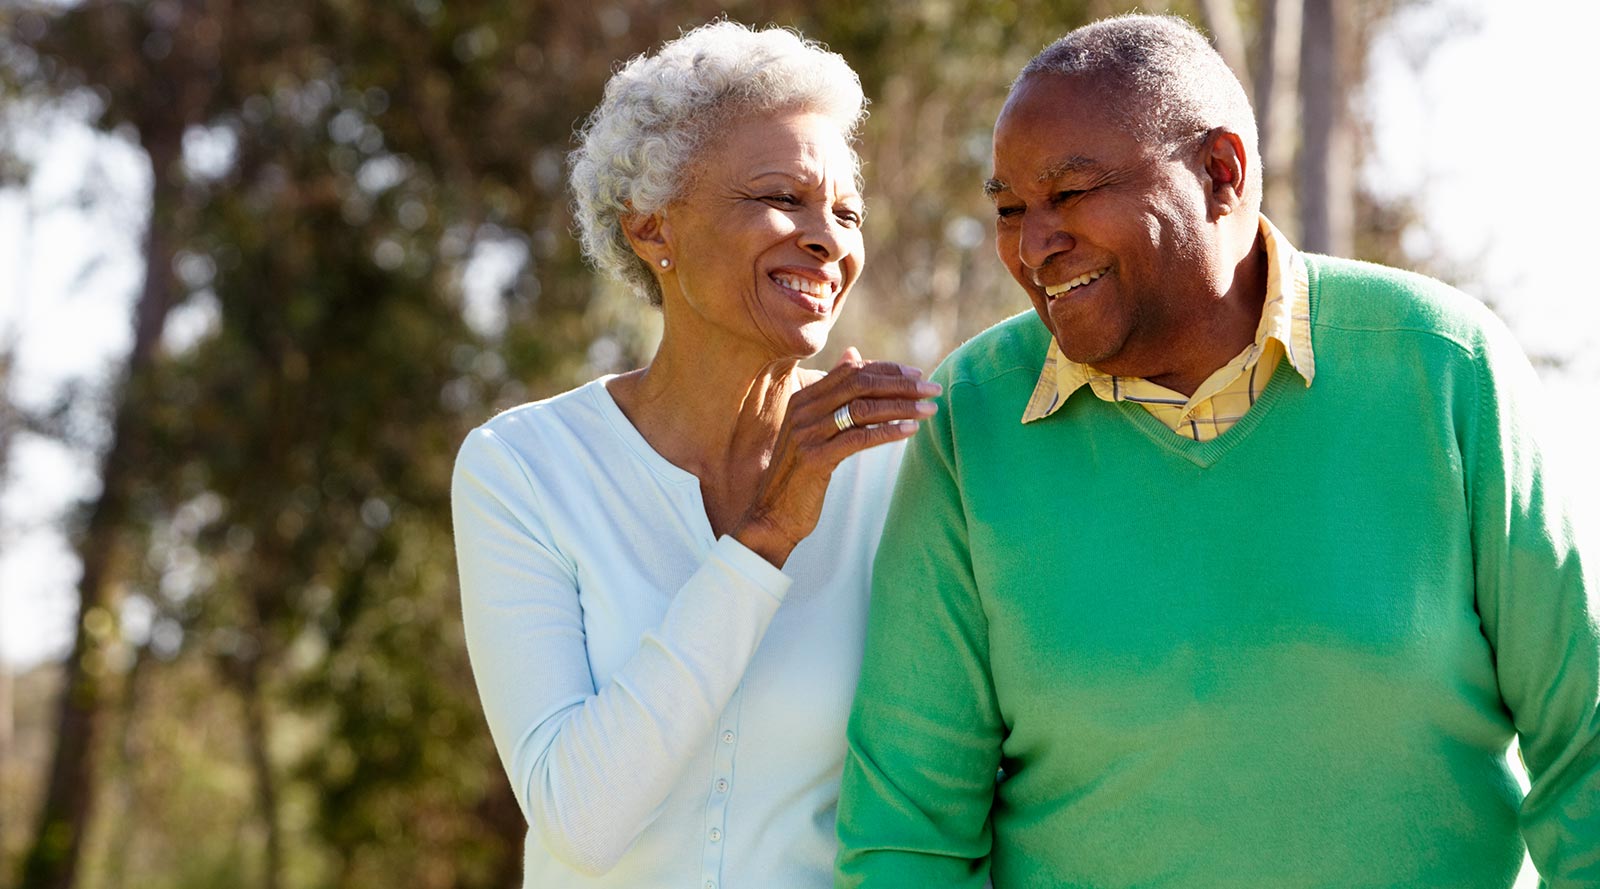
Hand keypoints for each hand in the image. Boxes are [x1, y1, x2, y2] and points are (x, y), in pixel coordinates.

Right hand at [733, 347, 939, 567]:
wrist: (772, 513)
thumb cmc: (800, 472)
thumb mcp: (813, 427)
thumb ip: (832, 394)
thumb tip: (853, 353)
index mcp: (803, 398)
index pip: (851, 370)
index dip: (887, 369)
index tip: (916, 374)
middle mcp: (803, 410)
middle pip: (860, 384)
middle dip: (901, 384)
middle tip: (931, 388)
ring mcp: (807, 433)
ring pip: (863, 408)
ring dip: (902, 406)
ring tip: (929, 409)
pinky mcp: (815, 458)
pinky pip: (859, 438)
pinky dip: (888, 432)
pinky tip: (911, 431)